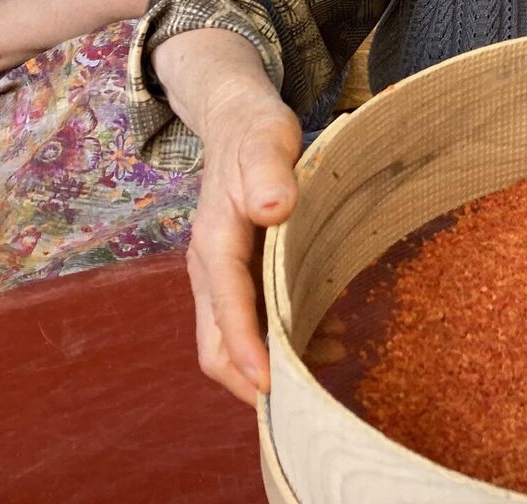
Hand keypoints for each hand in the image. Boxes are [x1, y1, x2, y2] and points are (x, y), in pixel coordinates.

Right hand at [184, 75, 304, 404]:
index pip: (226, 310)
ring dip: (261, 368)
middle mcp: (208, 267)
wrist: (234, 120)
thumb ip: (269, 173)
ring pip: (227, 339)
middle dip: (247, 379)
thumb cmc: (255, 131)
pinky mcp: (234, 274)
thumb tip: (272, 207)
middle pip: (213, 343)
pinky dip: (271, 344)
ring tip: (314, 384)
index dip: (246, 351)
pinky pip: (244, 322)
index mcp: (214, 242)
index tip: (272, 387)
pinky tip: (318, 343)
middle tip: (297, 406)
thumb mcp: (266, 140)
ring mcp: (218, 275)